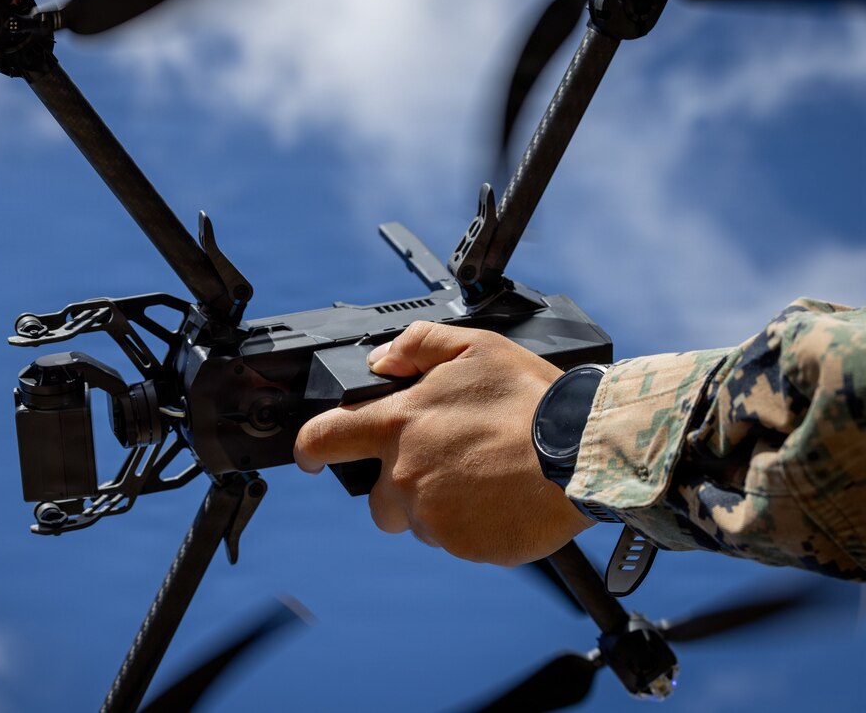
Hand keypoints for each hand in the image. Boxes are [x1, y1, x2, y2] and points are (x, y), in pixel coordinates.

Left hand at [294, 321, 593, 565]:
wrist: (581, 452)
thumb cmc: (531, 398)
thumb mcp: (475, 347)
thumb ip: (418, 345)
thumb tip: (382, 359)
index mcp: (398, 425)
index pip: (324, 439)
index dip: (310, 448)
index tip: (311, 456)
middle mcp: (404, 474)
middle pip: (377, 499)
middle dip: (400, 487)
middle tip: (448, 466)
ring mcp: (431, 515)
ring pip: (419, 520)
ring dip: (440, 505)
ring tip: (485, 478)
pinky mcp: (461, 545)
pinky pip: (454, 541)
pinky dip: (472, 526)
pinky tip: (501, 500)